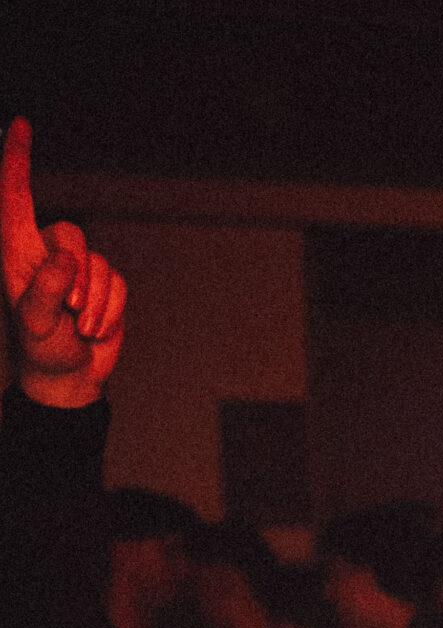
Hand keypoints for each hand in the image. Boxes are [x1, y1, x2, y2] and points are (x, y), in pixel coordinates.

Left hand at [2, 120, 125, 405]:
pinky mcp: (103, 284)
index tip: (21, 125)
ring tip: (80, 326)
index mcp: (16, 252)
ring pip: (99, 263)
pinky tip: (95, 328)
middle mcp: (45, 251)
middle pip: (72, 234)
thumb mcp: (34, 323)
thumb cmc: (41, 349)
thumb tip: (67, 259)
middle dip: (79, 277)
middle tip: (70, 312)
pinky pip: (118, 283)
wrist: (69, 377)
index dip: (17, 159)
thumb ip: (44, 289)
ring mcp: (77, 267)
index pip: (14, 196)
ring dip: (96, 302)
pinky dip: (111, 310)